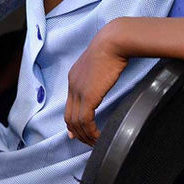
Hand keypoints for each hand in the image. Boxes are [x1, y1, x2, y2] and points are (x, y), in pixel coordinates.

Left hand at [65, 23, 127, 145]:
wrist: (113, 41)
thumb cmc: (112, 46)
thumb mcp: (100, 61)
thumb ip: (97, 72)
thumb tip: (103, 78)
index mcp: (74, 76)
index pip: (69, 105)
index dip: (72, 121)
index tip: (77, 132)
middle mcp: (72, 85)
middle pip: (69, 117)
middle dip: (77, 132)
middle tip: (86, 142)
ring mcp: (79, 91)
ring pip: (76, 122)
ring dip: (85, 135)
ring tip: (94, 142)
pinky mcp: (88, 96)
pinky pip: (86, 121)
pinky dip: (91, 132)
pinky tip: (99, 136)